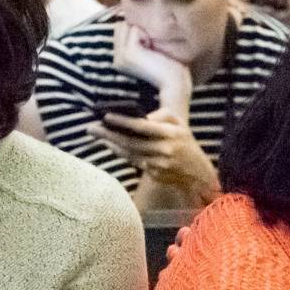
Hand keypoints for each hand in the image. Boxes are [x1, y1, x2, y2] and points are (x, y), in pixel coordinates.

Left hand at [88, 105, 218, 190]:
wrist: (198, 173)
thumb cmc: (185, 142)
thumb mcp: (180, 123)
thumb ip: (162, 114)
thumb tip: (142, 116)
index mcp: (170, 134)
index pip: (141, 126)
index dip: (122, 121)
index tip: (106, 117)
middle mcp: (164, 150)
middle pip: (130, 141)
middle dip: (109, 134)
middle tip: (91, 128)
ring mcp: (158, 165)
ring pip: (129, 153)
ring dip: (112, 144)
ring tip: (98, 135)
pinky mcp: (154, 175)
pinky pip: (133, 162)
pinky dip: (121, 153)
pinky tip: (111, 146)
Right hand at [109, 21, 193, 99]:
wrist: (175, 83)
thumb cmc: (169, 67)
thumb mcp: (152, 50)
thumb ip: (140, 38)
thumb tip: (136, 18)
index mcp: (120, 59)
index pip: (120, 30)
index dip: (137, 31)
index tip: (150, 47)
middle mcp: (117, 58)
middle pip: (120, 25)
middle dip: (137, 29)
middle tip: (151, 47)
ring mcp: (120, 56)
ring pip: (126, 25)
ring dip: (142, 32)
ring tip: (151, 48)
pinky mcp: (128, 52)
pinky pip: (135, 29)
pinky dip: (146, 34)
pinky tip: (152, 49)